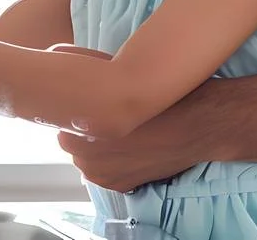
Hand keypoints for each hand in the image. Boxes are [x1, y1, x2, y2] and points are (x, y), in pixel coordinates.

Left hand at [57, 96, 200, 191]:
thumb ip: (90, 85)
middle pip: (72, 143)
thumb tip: (69, 69)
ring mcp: (104, 176)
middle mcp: (87, 158)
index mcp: (81, 130)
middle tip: (105, 121)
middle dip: (84, 134)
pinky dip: (113, 165)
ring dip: (96, 151)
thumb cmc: (158, 99)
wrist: (194, 125)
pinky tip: (129, 150)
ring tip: (120, 136)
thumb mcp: (118, 82)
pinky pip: (106, 174)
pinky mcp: (122, 186)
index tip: (88, 109)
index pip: (61, 123)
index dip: (76, 115)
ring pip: (88, 161)